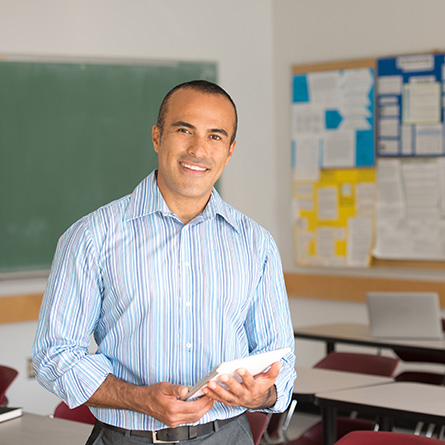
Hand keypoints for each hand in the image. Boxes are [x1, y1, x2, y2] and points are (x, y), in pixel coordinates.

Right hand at [86, 374, 213, 427]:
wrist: (142, 401)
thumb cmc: (153, 393)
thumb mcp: (164, 386)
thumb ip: (176, 388)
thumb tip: (186, 389)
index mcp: (173, 409)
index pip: (194, 408)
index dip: (205, 402)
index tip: (210, 394)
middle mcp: (174, 418)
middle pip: (196, 415)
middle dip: (206, 406)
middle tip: (212, 397)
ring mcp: (173, 422)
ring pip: (193, 419)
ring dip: (202, 410)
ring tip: (207, 400)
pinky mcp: (173, 422)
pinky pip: (188, 419)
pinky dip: (195, 413)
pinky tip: (197, 405)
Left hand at [201, 361, 280, 408]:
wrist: (258, 401)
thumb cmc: (262, 386)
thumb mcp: (270, 379)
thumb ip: (274, 371)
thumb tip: (279, 362)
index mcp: (254, 389)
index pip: (250, 382)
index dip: (245, 375)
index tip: (240, 368)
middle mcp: (245, 396)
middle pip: (237, 390)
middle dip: (229, 383)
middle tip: (222, 376)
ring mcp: (236, 400)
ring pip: (226, 396)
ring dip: (217, 390)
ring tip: (210, 383)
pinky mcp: (229, 401)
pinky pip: (219, 399)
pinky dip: (211, 394)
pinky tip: (205, 388)